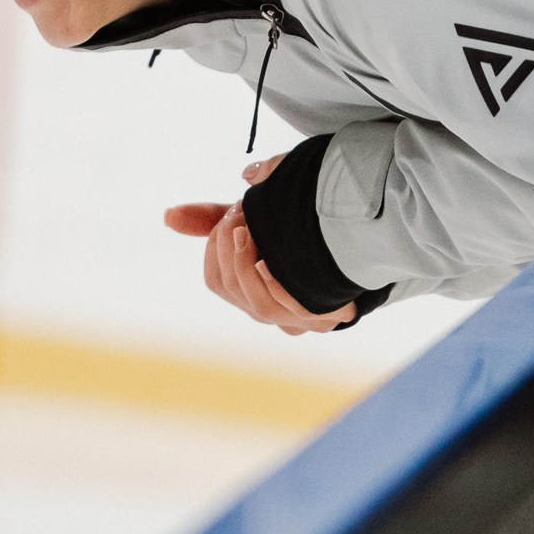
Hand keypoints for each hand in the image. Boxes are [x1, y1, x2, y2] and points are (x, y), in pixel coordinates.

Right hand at [164, 156, 358, 334]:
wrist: (366, 240)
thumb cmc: (303, 231)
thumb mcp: (257, 218)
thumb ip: (215, 219)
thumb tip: (167, 216)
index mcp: (251, 291)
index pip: (215, 279)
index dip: (215, 248)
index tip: (228, 217)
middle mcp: (269, 312)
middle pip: (233, 290)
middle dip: (230, 249)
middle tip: (242, 213)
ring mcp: (296, 320)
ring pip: (257, 304)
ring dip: (249, 263)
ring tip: (253, 226)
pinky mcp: (324, 318)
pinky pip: (291, 311)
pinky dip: (277, 285)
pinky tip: (273, 258)